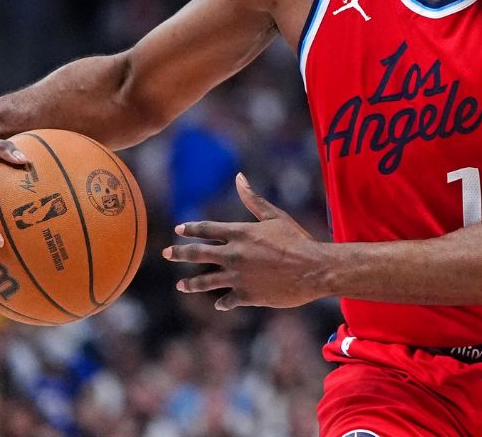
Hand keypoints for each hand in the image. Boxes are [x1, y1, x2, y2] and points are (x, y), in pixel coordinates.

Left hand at [164, 173, 324, 309]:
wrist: (314, 269)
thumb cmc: (297, 239)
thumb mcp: (275, 216)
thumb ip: (253, 199)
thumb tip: (239, 177)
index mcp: (240, 233)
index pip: (206, 229)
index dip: (191, 229)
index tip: (179, 230)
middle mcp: (233, 254)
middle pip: (197, 253)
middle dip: (179, 253)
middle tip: (167, 253)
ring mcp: (238, 277)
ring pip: (205, 281)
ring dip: (191, 283)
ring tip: (181, 285)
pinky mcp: (247, 295)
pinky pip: (227, 300)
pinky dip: (222, 301)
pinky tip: (219, 303)